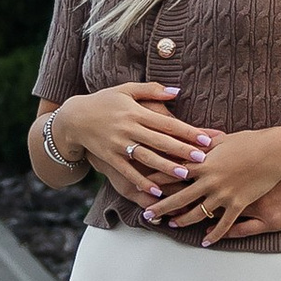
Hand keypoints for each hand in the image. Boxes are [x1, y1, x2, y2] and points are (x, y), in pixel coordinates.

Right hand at [59, 82, 213, 201]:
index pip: (167, 122)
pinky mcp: (109, 157)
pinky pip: (127, 171)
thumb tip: (177, 91)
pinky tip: (156, 191)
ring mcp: (118, 144)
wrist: (74, 117)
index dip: (187, 131)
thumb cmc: (104, 101)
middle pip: (160, 141)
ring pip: (146, 158)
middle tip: (203, 159)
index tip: (206, 138)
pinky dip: (141, 181)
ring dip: (166, 167)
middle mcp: (128, 128)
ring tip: (185, 175)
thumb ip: (151, 90)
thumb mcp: (126, 89)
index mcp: (136, 111)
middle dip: (182, 150)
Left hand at [156, 125, 280, 245]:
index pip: (173, 171)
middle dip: (161, 207)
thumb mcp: (224, 139)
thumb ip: (205, 142)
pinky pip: (224, 224)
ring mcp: (224, 194)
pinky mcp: (238, 204)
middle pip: (179, 197)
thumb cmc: (250, 141)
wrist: (275, 152)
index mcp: (204, 162)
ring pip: (198, 212)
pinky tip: (205, 241)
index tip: (140, 184)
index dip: (155, 179)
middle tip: (147, 215)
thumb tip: (192, 138)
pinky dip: (214, 234)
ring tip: (172, 224)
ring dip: (183, 220)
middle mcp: (210, 180)